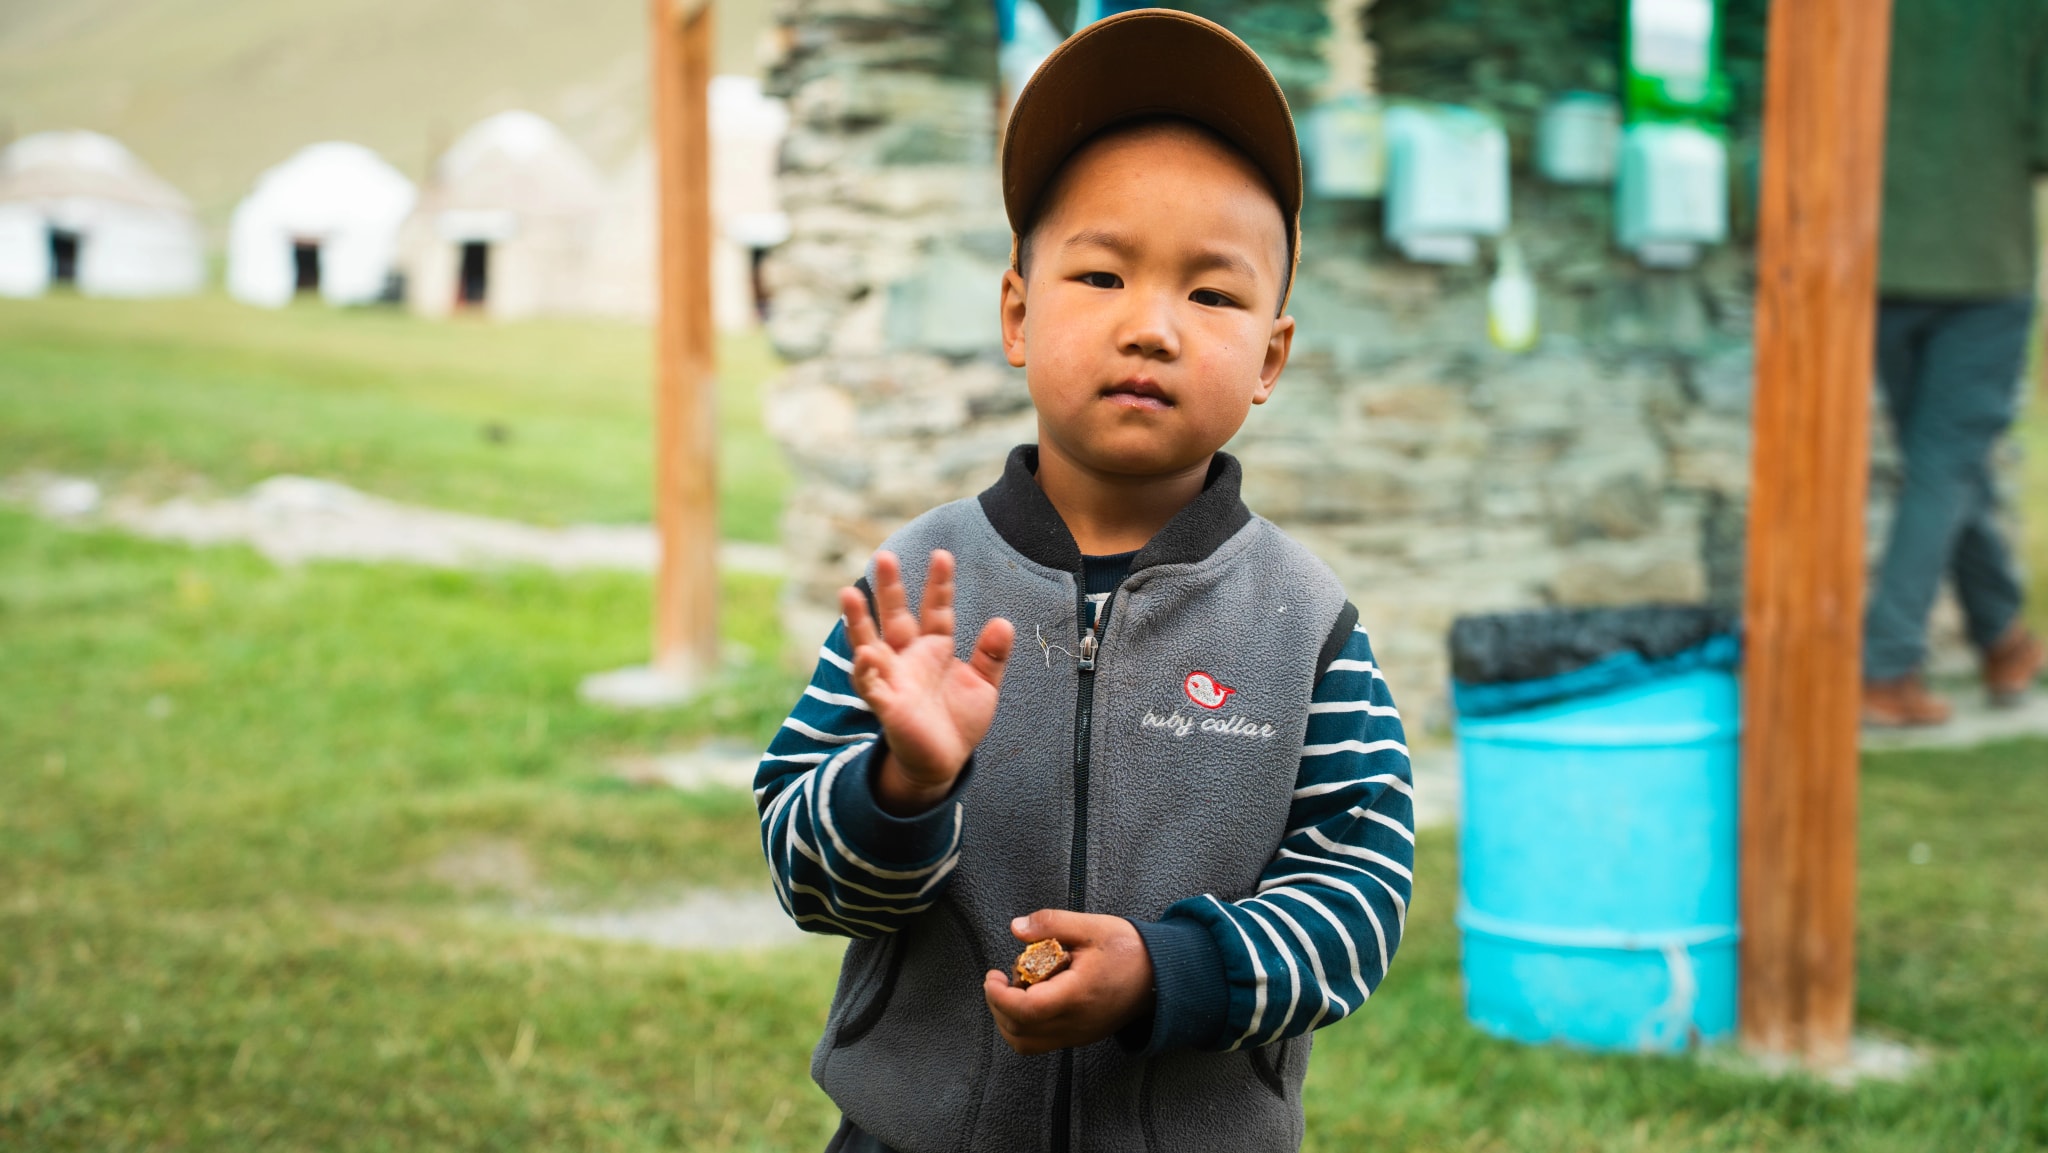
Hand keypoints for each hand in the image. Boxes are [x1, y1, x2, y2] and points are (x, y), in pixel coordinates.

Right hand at [840, 550, 1015, 815]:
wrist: (944, 761)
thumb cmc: (958, 720)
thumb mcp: (983, 684)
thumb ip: (992, 655)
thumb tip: (1003, 622)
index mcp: (934, 648)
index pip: (936, 609)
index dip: (939, 585)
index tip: (942, 555)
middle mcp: (909, 658)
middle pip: (895, 616)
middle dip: (890, 588)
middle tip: (884, 556)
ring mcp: (894, 679)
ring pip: (870, 644)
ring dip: (859, 621)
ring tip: (848, 594)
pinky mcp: (887, 706)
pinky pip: (871, 686)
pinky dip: (866, 671)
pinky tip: (864, 655)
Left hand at [983, 910, 1155, 1054]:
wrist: (1162, 975)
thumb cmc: (1129, 951)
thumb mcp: (1092, 927)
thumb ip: (1052, 924)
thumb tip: (1017, 927)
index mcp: (1077, 995)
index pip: (1027, 1009)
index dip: (999, 996)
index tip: (992, 976)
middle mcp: (1076, 1022)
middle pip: (1019, 1030)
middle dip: (998, 1005)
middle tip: (999, 979)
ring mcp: (1078, 1034)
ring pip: (1026, 1043)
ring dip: (1008, 1019)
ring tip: (1014, 990)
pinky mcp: (1080, 1036)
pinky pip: (1040, 1042)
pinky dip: (1024, 1026)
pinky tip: (1031, 999)